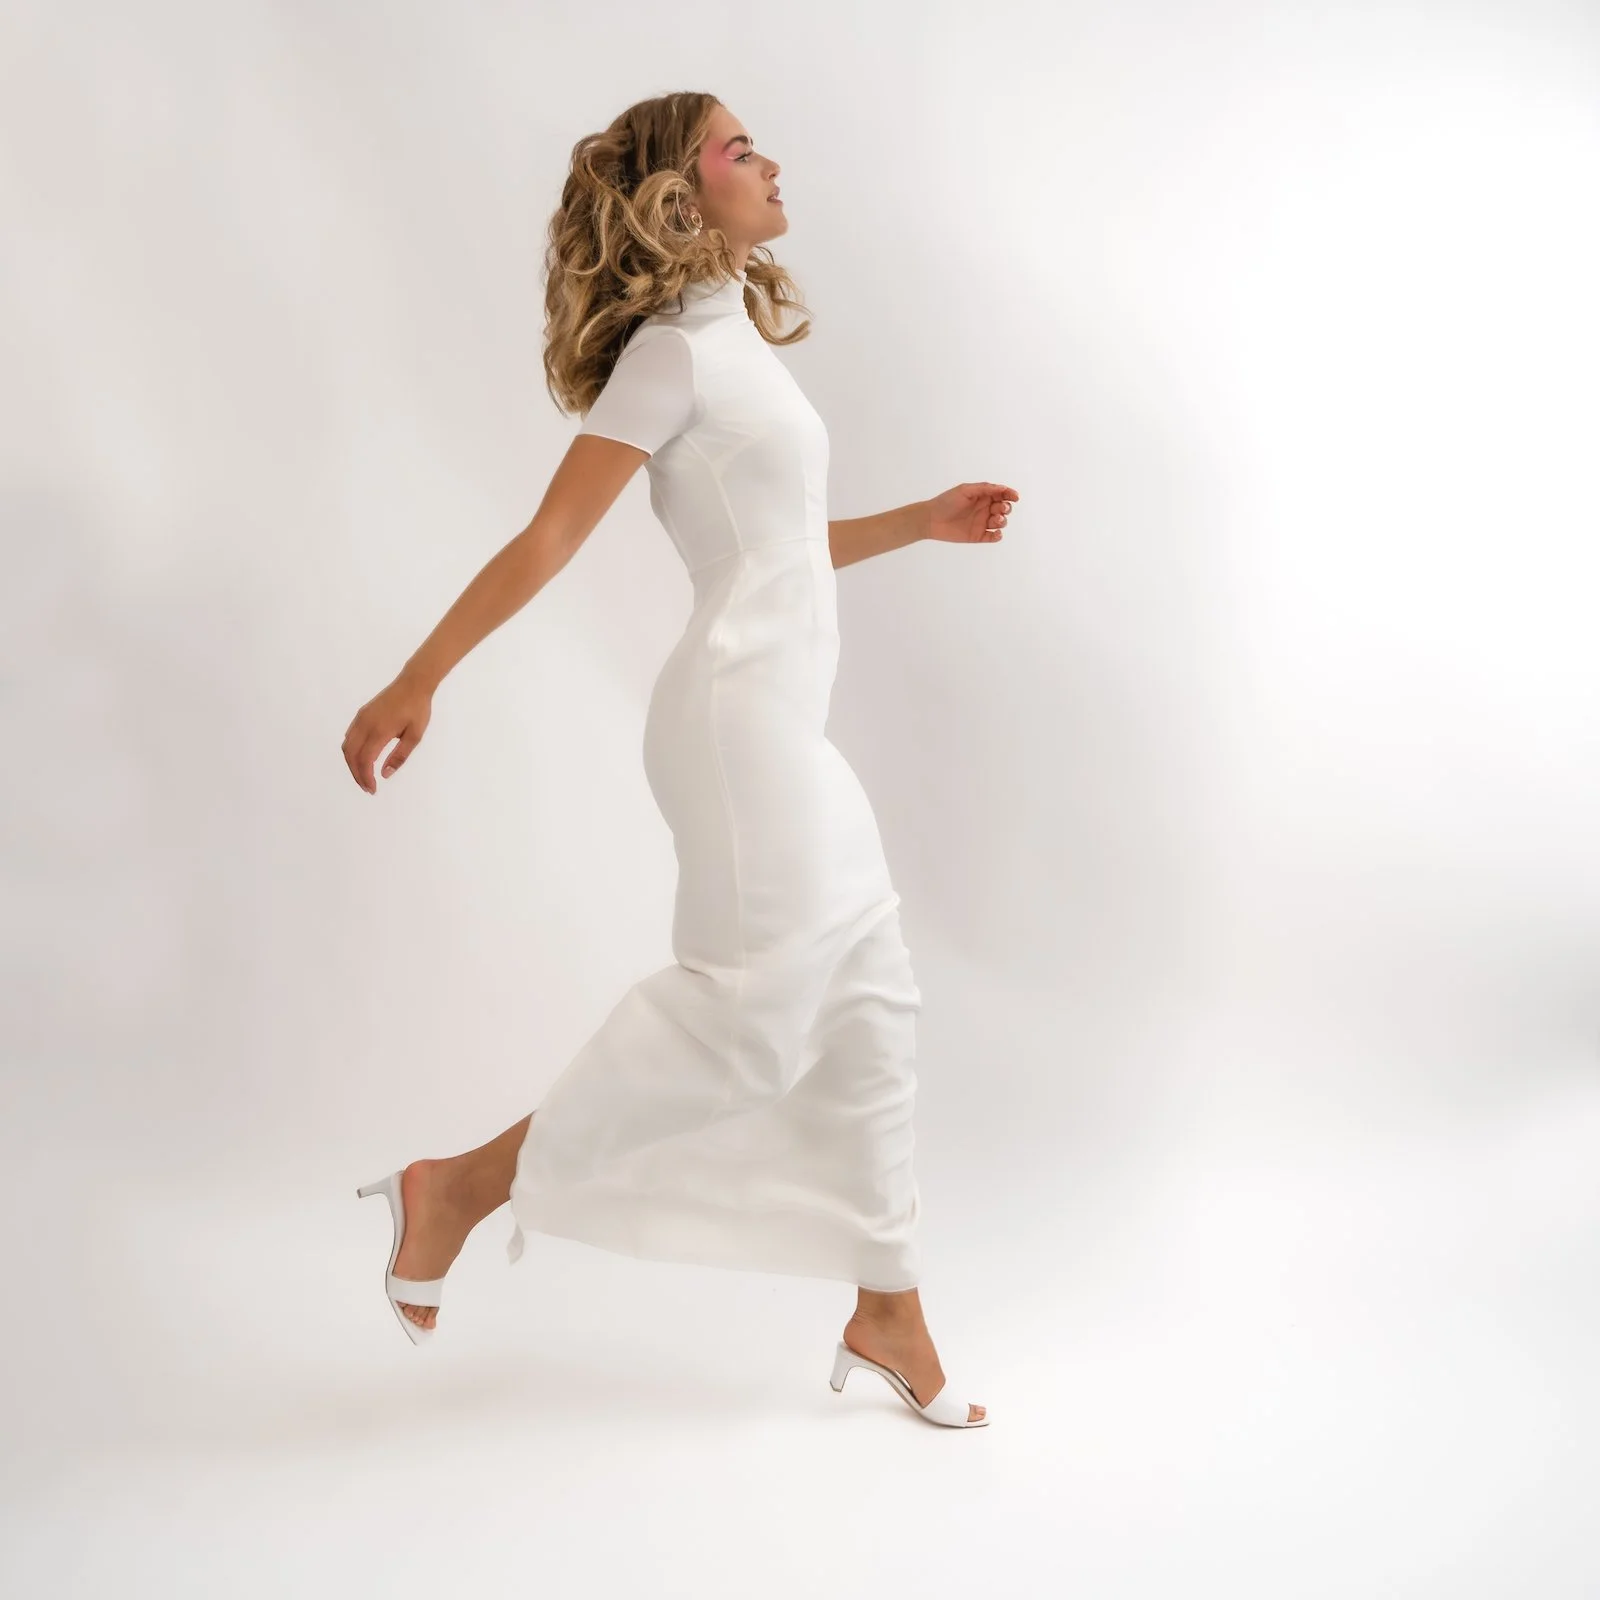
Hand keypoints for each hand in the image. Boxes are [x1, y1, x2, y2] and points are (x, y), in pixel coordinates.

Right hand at [342, 669, 433, 793]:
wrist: (412, 684)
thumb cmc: (417, 709)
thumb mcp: (415, 736)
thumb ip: (399, 756)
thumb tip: (384, 774)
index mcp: (379, 730)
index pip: (365, 760)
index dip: (366, 777)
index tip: (373, 789)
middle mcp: (365, 724)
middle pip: (351, 756)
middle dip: (357, 775)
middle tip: (368, 787)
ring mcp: (361, 718)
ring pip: (347, 746)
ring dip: (352, 764)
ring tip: (364, 776)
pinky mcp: (361, 714)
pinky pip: (350, 737)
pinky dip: (352, 752)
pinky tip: (362, 759)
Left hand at [923, 482, 1018, 544]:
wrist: (931, 519)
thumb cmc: (946, 501)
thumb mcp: (965, 490)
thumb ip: (984, 488)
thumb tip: (1001, 487)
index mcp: (982, 496)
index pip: (1001, 494)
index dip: (1010, 494)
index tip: (1015, 497)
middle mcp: (984, 509)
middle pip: (1003, 508)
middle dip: (1006, 508)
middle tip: (1000, 509)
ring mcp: (982, 523)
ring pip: (1000, 522)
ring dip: (1003, 521)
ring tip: (996, 519)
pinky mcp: (978, 536)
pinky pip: (993, 537)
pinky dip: (998, 536)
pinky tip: (996, 533)